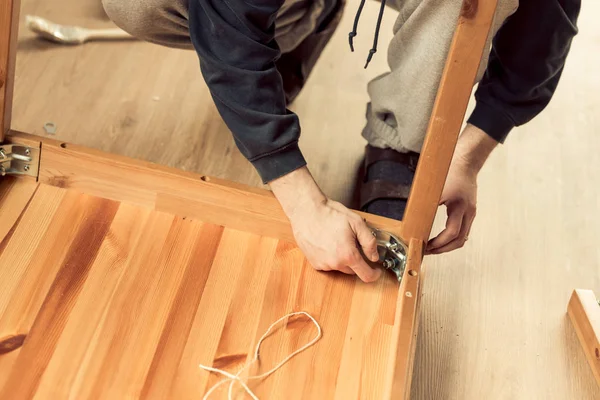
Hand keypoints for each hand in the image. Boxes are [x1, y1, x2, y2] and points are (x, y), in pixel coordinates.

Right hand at [270, 167, 381, 282]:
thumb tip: (374, 256)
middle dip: (356, 260)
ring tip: (337, 240)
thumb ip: (369, 242)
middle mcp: (335, 263)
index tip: (376, 270)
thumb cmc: (329, 214)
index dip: (374, 274)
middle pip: (353, 270)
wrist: (306, 211)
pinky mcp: (314, 263)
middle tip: (352, 243)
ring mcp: (323, 264)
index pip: (366, 275)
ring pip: (340, 267)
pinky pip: (328, 264)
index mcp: (348, 255)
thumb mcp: (357, 223)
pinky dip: (331, 257)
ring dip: (343, 258)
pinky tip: (328, 243)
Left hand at [426, 124, 497, 254]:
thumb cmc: (450, 170)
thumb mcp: (436, 188)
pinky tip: (442, 237)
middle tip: (429, 251)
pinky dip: (453, 236)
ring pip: (463, 236)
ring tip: (434, 247)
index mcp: (460, 208)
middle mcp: (468, 212)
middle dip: (444, 249)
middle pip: (460, 240)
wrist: (465, 159)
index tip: (427, 248)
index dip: (439, 244)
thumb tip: (414, 220)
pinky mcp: (469, 209)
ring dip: (449, 244)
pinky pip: (463, 229)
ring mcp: (470, 211)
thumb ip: (427, 204)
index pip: (452, 233)